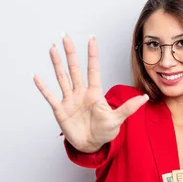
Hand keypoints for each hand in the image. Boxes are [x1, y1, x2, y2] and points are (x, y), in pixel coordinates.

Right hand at [33, 34, 148, 152]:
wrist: (91, 145)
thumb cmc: (105, 132)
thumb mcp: (117, 119)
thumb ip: (129, 108)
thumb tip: (145, 98)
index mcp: (94, 93)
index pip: (93, 69)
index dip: (92, 54)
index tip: (91, 38)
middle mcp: (81, 93)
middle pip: (75, 68)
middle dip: (71, 52)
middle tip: (66, 36)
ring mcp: (69, 100)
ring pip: (62, 78)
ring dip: (57, 63)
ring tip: (52, 49)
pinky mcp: (60, 110)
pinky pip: (50, 96)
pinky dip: (43, 87)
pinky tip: (37, 77)